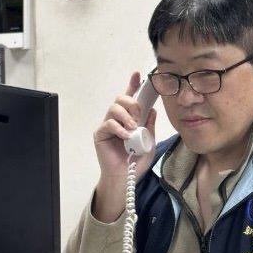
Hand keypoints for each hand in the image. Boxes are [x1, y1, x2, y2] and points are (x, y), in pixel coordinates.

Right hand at [92, 72, 156, 221]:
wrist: (125, 177)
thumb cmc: (136, 161)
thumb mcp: (149, 142)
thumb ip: (149, 127)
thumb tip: (152, 110)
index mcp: (129, 119)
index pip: (130, 98)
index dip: (133, 85)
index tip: (138, 75)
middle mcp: (117, 119)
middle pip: (120, 99)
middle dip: (131, 103)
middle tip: (138, 115)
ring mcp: (107, 126)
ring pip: (114, 108)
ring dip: (126, 115)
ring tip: (132, 128)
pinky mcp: (100, 134)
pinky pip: (108, 123)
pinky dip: (119, 128)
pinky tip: (126, 137)